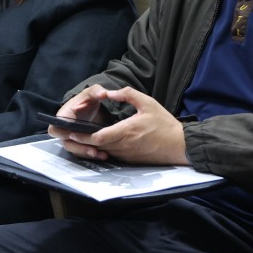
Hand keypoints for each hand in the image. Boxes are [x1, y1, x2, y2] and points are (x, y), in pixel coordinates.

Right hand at [48, 84, 111, 156]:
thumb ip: (96, 91)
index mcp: (63, 117)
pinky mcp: (80, 144)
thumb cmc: (87, 100)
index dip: (62, 133)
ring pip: (75, 150)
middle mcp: (65, 130)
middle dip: (79, 148)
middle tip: (92, 150)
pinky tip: (104, 155)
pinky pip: (83, 152)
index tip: (73, 134)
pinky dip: (92, 155)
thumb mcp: (91, 93)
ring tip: (100, 154)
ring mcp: (72, 138)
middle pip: (66, 143)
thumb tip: (103, 94)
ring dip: (86, 153)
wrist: (91, 107)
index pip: (55, 128)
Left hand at [56, 86, 187, 164]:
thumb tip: (110, 92)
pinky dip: (105, 150)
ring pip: (104, 151)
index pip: (98, 137)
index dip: (83, 135)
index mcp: (126, 131)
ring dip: (93, 146)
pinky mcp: (131, 160)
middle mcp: (124, 145)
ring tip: (83, 137)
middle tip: (72, 134)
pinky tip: (101, 143)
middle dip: (83, 141)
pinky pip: (113, 155)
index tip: (73, 131)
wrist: (180, 145)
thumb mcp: (148, 103)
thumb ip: (128, 94)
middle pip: (97, 146)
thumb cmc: (164, 124)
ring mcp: (127, 155)